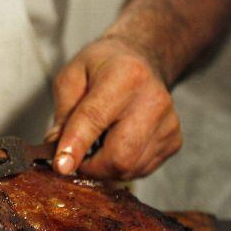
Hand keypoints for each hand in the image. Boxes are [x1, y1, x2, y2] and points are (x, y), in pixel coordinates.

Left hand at [46, 36, 181, 179]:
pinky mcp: (173, 142)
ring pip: (128, 169)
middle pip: (119, 157)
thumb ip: (62, 114)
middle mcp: (153, 101)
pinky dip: (121, 166)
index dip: (75, 146)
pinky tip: (116, 143)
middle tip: (75, 156)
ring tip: (98, 142)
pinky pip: (139, 170)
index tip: (61, 166)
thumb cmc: (102, 68)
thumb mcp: (71, 77)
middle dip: (90, 166)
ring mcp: (168, 124)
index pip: (95, 119)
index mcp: (125, 76)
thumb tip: (56, 149)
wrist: (142, 60)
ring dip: (104, 167)